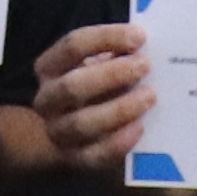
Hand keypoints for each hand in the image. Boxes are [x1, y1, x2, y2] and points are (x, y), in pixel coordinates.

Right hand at [28, 20, 154, 179]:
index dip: (107, 38)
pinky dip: (117, 143)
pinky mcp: (73, 159)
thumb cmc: (93, 85)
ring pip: (81, 123)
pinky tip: (140, 129)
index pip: (73, 45)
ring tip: (149, 96)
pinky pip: (93, 156)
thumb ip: (115, 54)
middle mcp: (46, 99)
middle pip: (72, 86)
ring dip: (118, 109)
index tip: (140, 36)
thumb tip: (144, 45)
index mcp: (49, 67)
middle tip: (145, 66)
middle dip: (112, 74)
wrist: (73, 132)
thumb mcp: (97, 64)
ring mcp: (57, 131)